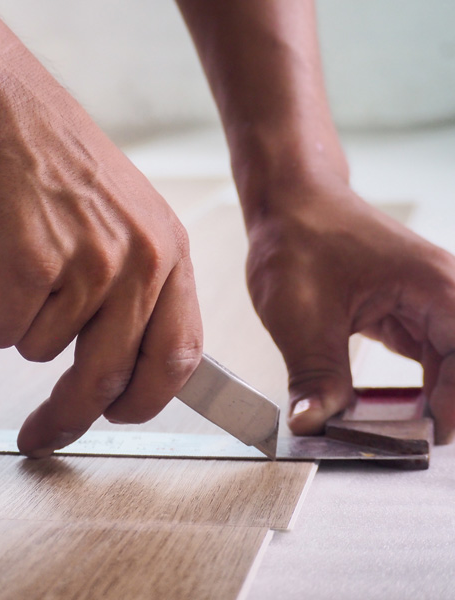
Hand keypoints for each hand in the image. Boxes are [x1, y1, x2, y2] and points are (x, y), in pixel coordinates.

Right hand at [0, 5, 201, 455]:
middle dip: (71, 418)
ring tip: (11, 257)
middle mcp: (137, 263)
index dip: (149, 397)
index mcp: (168, 251)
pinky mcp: (29, 272)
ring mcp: (86, 268)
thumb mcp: (120, 215)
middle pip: (108, 378)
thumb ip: (129, 284)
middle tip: (44, 432)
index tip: (122, 416)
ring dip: (18, 319)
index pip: (179, 353)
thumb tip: (115, 353)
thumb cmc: (47, 156)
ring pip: (42, 350)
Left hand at [245, 177, 454, 442]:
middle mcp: (442, 294)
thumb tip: (313, 425)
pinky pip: (425, 357)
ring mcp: (425, 302)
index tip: (424, 439)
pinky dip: (413, 387)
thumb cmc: (298, 238)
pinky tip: (391, 409)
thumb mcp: (301, 316)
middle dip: (445, 408)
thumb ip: (315, 376)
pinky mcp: (404, 310)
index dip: (454, 405)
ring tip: (400, 434)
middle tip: (411, 443)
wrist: (288, 201)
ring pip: (450, 365)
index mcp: (435, 286)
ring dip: (431, 401)